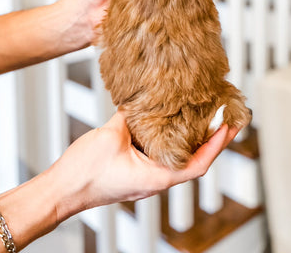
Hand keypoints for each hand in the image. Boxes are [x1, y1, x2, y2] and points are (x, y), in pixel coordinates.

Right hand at [49, 111, 238, 223]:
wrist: (61, 190)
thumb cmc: (84, 173)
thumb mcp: (111, 136)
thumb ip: (130, 116)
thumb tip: (141, 100)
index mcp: (155, 176)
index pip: (198, 164)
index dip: (217, 145)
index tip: (229, 126)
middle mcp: (154, 180)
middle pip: (191, 160)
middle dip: (210, 139)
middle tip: (223, 116)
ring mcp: (145, 177)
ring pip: (176, 158)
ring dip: (191, 139)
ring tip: (202, 116)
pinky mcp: (135, 172)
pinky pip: (158, 155)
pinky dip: (169, 139)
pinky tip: (168, 123)